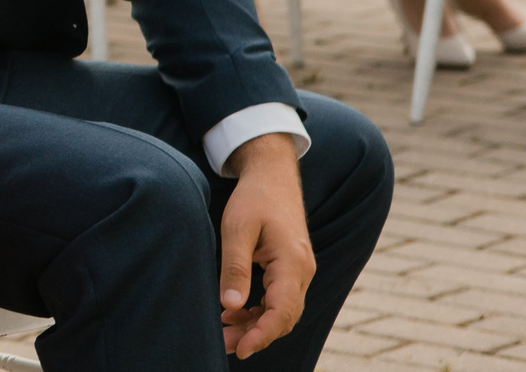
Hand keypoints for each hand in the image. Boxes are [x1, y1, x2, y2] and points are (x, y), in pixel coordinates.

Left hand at [218, 133, 313, 358]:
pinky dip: (259, 310)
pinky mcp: (290, 269)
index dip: (262, 334)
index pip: (283, 311)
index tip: (240, 350)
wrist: (273, 175)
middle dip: (255, 335)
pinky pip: (279, 299)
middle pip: (284, 317)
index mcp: (292, 263)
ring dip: (255, 325)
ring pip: (282, 311)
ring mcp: (299, 271)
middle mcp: (302, 272)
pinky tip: (233, 312)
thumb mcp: (237, 228)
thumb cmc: (254, 198)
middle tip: (223, 344)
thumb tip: (230, 306)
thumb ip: (234, 267)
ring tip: (223, 332)